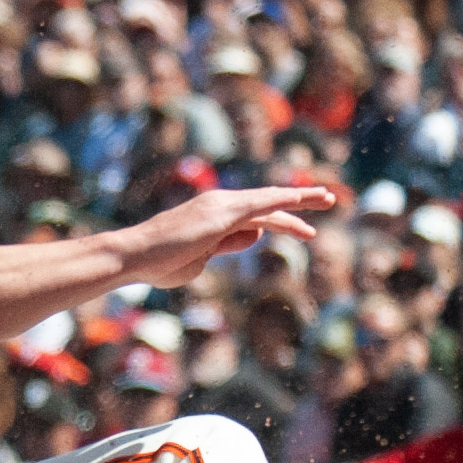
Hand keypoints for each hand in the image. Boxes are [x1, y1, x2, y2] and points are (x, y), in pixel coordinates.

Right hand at [116, 183, 339, 289]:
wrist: (134, 257)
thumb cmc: (158, 263)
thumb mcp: (202, 258)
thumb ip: (229, 245)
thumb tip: (255, 236)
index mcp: (214, 215)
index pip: (257, 215)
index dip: (282, 220)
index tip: (302, 228)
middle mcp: (219, 203)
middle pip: (268, 202)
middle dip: (298, 202)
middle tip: (328, 200)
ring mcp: (221, 206)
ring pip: (269, 199)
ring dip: (299, 198)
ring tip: (328, 199)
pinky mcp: (223, 213)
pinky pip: (261, 204)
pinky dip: (284, 200)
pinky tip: (304, 200)